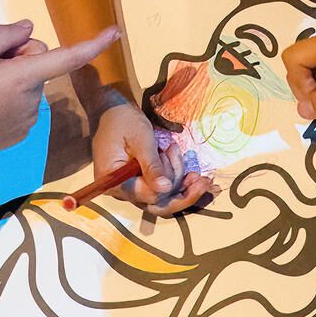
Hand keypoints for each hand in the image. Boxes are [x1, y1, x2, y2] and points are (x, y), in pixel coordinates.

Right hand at [0, 21, 117, 162]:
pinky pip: (22, 106)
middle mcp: (33, 100)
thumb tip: (30, 30)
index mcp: (23, 76)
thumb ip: (4, 35)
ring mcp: (28, 121)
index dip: (93, 43)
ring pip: (29, 85)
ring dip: (12, 81)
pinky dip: (7, 101)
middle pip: (37, 64)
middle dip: (18, 58)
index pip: (67, 57)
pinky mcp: (19, 135)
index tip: (115, 31)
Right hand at [89, 95, 212, 218]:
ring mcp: (131, 188)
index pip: (147, 195)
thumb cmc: (123, 121)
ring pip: (162, 197)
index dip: (170, 185)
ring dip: (178, 179)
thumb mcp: (141, 140)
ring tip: (176, 151)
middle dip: (183, 194)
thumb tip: (164, 188)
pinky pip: (161, 188)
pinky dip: (175, 178)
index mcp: (114, 182)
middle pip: (156, 205)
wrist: (112, 111)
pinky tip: (188, 169)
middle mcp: (121, 191)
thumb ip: (152, 166)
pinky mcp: (140, 182)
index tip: (191, 173)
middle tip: (203, 181)